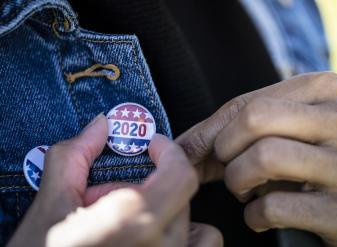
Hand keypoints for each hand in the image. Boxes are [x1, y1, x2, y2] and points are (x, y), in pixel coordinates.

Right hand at [8, 114, 222, 246]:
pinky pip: (201, 245)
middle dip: (150, 185)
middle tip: (114, 197)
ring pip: (192, 222)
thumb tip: (100, 126)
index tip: (154, 146)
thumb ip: (75, 156)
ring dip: (169, 211)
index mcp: (132, 221)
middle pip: (180, 196)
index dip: (169, 152)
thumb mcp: (50, 204)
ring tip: (133, 222)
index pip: (180, 174)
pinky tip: (153, 238)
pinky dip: (187, 236)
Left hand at [177, 72, 336, 245]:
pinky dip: (253, 216)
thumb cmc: (307, 161)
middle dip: (224, 149)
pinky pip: (274, 206)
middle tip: (227, 167)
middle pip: (254, 119)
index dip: (208, 131)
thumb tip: (177, 146)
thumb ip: (237, 129)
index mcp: (324, 92)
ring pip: (264, 157)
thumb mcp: (283, 132)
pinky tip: (260, 216)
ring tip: (244, 190)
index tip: (189, 151)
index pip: (246, 102)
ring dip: (237, 181)